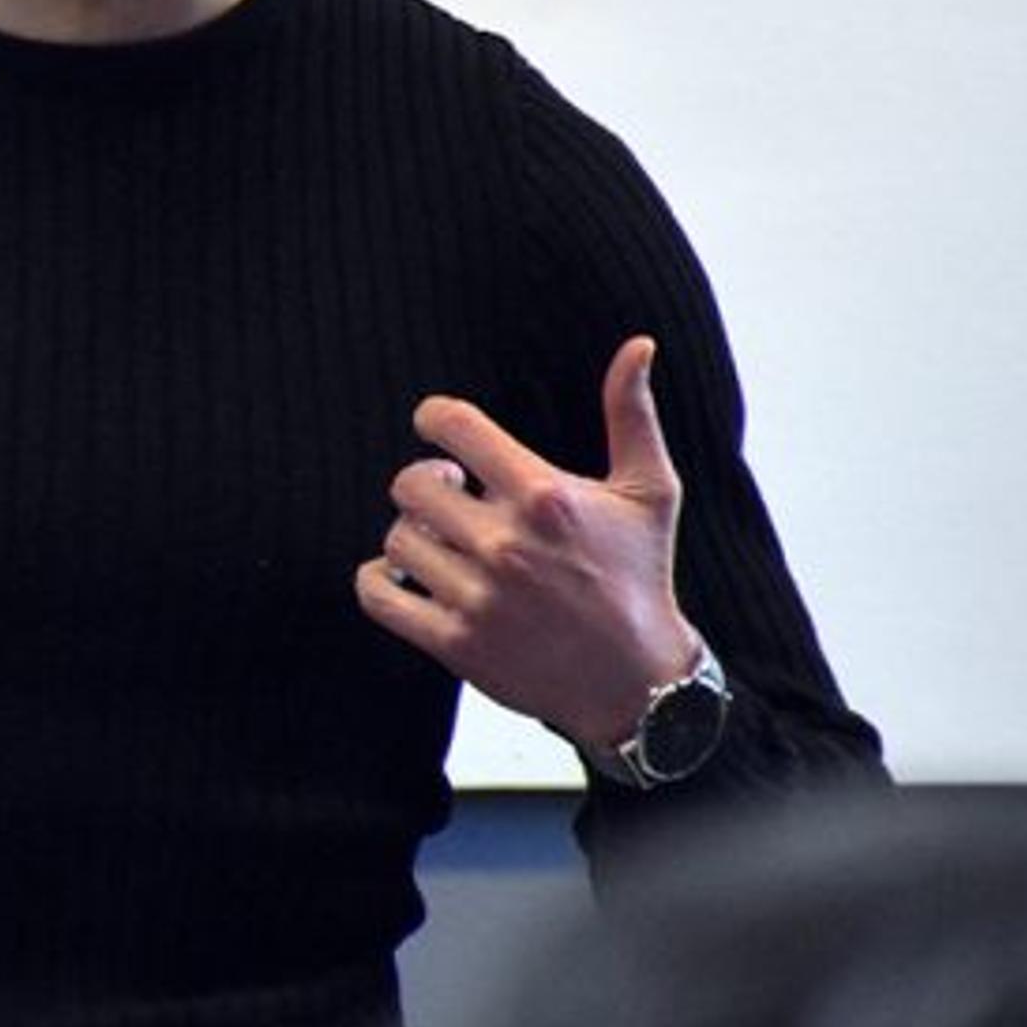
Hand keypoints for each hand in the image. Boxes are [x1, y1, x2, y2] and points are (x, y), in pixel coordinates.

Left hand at [356, 336, 700, 750]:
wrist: (639, 683)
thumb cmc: (639, 576)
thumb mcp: (649, 493)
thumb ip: (631, 414)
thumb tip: (638, 344)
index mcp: (546, 496)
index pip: (450, 424)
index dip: (433, 420)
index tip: (442, 435)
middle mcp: (508, 544)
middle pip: (409, 483)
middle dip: (426, 483)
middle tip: (453, 496)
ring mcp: (479, 597)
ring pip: (396, 538)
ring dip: (413, 536)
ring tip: (446, 543)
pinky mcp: (456, 644)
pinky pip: (376, 594)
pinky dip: (378, 580)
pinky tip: (409, 576)